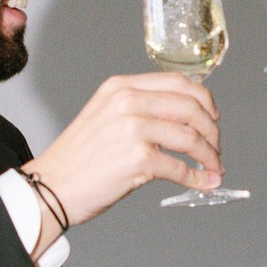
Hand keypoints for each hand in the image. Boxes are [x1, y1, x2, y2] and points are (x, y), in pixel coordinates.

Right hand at [28, 72, 221, 223]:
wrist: (51, 185)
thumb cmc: (78, 158)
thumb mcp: (105, 115)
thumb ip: (139, 109)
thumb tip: (182, 119)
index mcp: (121, 87)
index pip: (178, 82)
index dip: (203, 99)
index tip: (212, 116)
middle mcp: (128, 102)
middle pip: (191, 107)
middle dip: (211, 129)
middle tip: (215, 145)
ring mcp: (134, 129)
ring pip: (191, 137)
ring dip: (209, 155)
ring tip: (214, 167)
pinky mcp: (138, 159)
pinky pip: (181, 167)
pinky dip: (198, 178)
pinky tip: (204, 183)